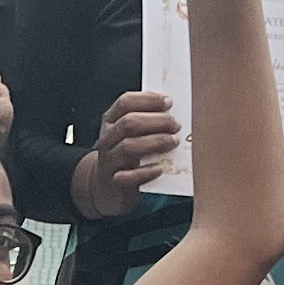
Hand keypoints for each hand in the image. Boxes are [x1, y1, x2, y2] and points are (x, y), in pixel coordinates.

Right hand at [71, 87, 179, 220]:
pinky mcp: (115, 182)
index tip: (169, 102)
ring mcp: (109, 160)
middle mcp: (107, 138)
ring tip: (173, 142)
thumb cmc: (127, 153)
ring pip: (128, 147)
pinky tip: (160, 168)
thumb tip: (174, 112)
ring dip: (155, 142)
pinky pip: (128, 177)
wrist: (108, 185)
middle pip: (128, 123)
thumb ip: (146, 120)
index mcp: (111, 121)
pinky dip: (146, 172)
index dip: (148, 100)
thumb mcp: (130, 133)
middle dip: (156, 121)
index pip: (125, 102)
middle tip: (176, 125)